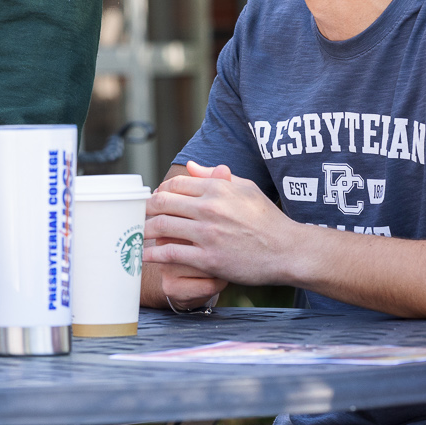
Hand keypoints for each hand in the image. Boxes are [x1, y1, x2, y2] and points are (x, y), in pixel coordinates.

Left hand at [143, 160, 304, 288]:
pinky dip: (152, 254)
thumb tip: (190, 166)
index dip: (159, 192)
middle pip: (161, 203)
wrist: (288, 250)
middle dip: (144, 210)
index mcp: (217, 189)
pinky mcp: (208, 258)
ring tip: (136, 235)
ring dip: (143, 231)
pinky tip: (144, 255)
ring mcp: (207, 234)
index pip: (174, 185)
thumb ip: (215, 176)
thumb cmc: (268, 219)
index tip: (154, 201)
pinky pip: (170, 253)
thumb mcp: (246, 189)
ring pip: (161, 226)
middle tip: (139, 216)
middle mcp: (209, 208)